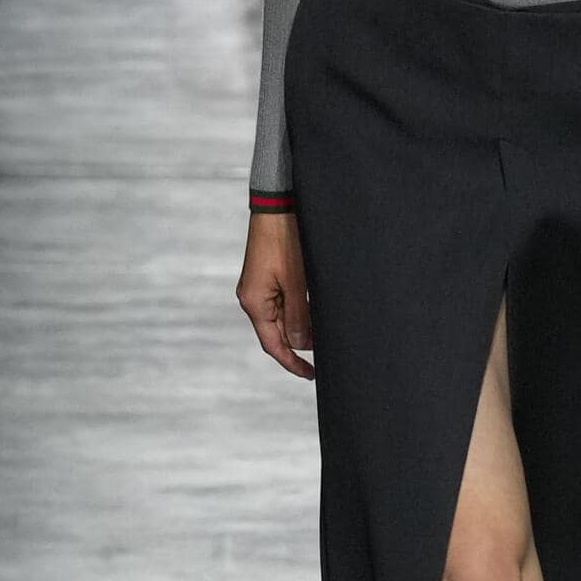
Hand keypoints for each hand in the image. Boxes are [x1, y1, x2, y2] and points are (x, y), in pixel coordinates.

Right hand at [237, 210, 314, 379]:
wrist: (278, 206)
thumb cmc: (285, 239)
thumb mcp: (297, 281)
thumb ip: (298, 316)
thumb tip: (299, 344)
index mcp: (254, 302)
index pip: (272, 344)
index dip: (292, 362)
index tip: (310, 374)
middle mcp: (252, 298)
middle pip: (277, 332)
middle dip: (300, 342)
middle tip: (328, 349)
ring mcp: (259, 287)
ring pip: (282, 318)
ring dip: (302, 325)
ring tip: (325, 330)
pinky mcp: (267, 277)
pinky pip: (282, 302)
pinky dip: (298, 310)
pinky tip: (315, 311)